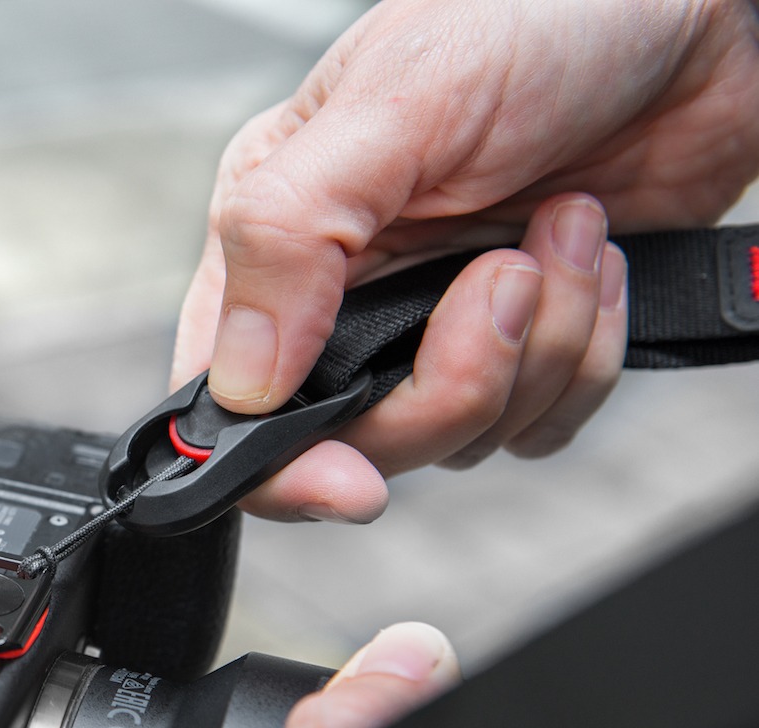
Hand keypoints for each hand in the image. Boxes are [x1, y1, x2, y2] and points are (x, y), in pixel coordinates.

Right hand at [173, 0, 758, 521]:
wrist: (695, 11)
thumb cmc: (537, 15)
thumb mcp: (394, 103)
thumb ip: (291, 237)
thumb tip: (240, 381)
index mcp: (279, 236)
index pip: (229, 398)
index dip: (280, 464)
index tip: (349, 482)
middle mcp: (348, 292)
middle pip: (360, 440)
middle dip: (452, 380)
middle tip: (505, 281)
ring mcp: (438, 324)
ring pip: (464, 438)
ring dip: (542, 346)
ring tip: (563, 230)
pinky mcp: (525, 343)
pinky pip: (542, 423)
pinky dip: (589, 356)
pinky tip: (594, 261)